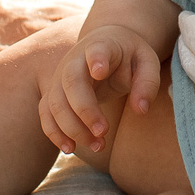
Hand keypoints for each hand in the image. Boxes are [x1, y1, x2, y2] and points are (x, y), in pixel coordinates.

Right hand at [37, 25, 163, 157]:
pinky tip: (70, 149)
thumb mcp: (147, 62)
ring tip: (98, 146)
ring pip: (56, 102)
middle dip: (84, 109)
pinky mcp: (54, 93)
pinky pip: (46, 113)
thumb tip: (141, 110)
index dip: (96, 59)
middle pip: (71, 82)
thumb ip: (147, 83)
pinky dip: (54, 132)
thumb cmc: (129, 56)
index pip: (96, 50)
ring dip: (72, 128)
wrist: (105, 45)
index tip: (100, 71)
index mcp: (101, 46)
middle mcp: (75, 60)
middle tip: (103, 132)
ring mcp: (60, 76)